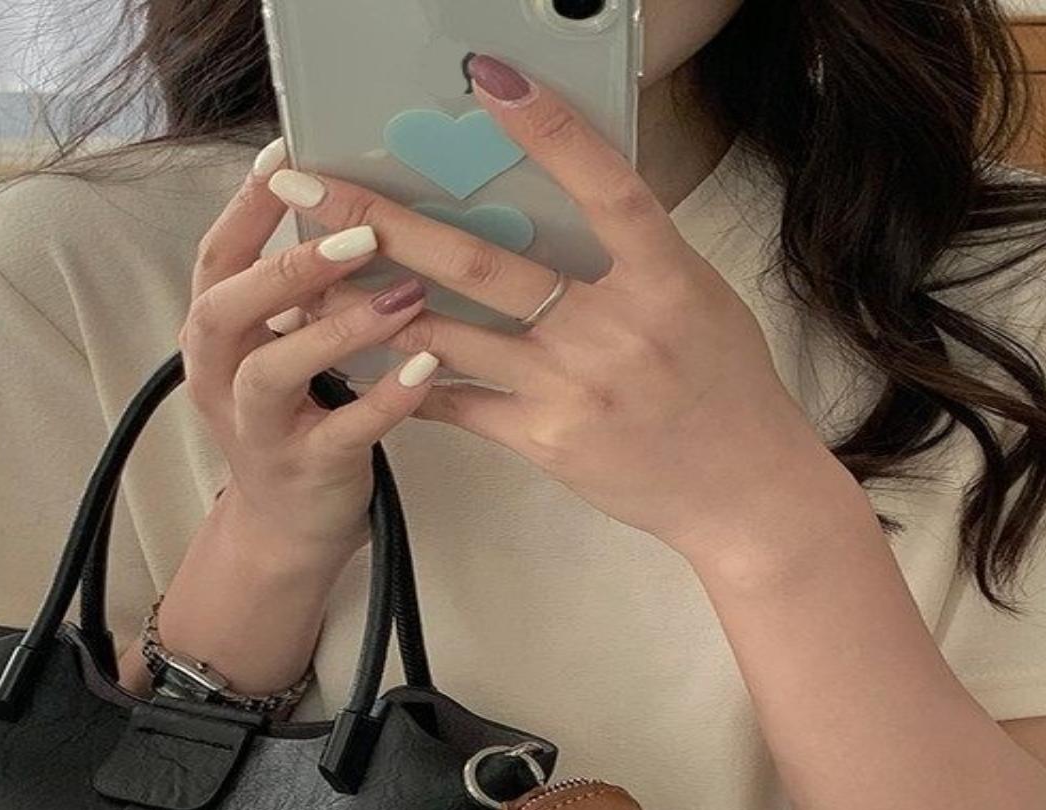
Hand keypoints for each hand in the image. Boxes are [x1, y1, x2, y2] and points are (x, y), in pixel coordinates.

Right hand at [180, 142, 438, 570]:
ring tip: (403, 294)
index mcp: (212, 339)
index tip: (287, 154)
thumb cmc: (295, 420)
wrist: (288, 529)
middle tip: (360, 233)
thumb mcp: (275, 350)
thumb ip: (292, 294)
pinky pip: (345, 431)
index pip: (216, 259)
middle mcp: (219, 380)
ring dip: (337, 328)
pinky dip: (386, 398)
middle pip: (227, 310)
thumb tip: (349, 203)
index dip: (245, 206)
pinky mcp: (307, 471)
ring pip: (275, 371)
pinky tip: (428, 366)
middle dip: (288, 266)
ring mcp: (260, 431)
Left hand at [264, 54, 863, 564]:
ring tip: (306, 282)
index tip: (488, 80)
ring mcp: (572, 389)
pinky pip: (460, 404)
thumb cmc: (724, 388)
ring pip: (451, 336)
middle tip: (314, 189)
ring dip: (371, 306)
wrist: (739, 492)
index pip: (604, 189)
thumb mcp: (697, 298)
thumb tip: (569, 197)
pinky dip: (409, 379)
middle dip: (388, 223)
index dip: (549, 133)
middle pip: (483, 264)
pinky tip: (360, 360)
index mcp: (662, 280)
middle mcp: (612, 329)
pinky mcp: (545, 442)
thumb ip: (633, 252)